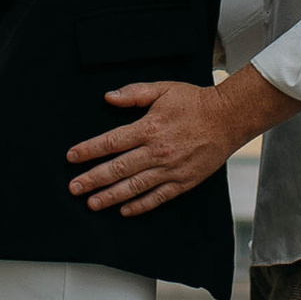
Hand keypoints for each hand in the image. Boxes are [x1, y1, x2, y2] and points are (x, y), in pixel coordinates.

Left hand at [68, 80, 235, 216]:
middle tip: (73, 188)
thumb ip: (135, 93)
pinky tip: (124, 210)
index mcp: (149, 127)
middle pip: (117, 168)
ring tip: (92, 203)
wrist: (229, 118)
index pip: (111, 142)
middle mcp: (157, 151)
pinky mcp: (183, 181)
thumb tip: (108, 97)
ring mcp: (170, 169)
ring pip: (134, 187)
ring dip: (110, 196)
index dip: (88, 150)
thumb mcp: (164, 89)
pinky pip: (158, 197)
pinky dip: (140, 205)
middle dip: (92, 179)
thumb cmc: (195, 102)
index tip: (72, 157)